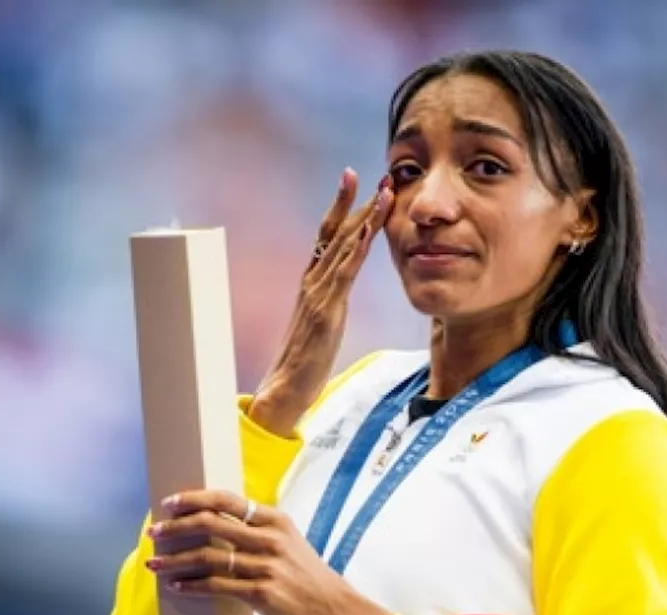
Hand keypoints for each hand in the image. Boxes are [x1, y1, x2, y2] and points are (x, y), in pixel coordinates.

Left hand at [145, 489, 393, 614]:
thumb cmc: (309, 578)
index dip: (193, 498)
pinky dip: (192, 585)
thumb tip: (217, 522)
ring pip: (208, 557)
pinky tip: (176, 586)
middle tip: (154, 532)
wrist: (335, 611)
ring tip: (155, 563)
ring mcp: (265, 566)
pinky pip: (216, 586)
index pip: (226, 500)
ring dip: (175, 559)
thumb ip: (259, 531)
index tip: (169, 503)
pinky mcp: (261, 593)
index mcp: (275, 520)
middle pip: (210, 523)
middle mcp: (269, 539)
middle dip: (175, 527)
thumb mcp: (289, 543)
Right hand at [249, 169, 394, 437]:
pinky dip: (356, 251)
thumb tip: (339, 290)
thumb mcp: (321, 323)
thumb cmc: (303, 362)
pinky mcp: (326, 312)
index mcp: (312, 283)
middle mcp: (313, 282)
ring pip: (343, 248)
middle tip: (376, 173)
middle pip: (335, 233)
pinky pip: (344, 275)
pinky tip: (368, 232)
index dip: (342, 207)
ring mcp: (318, 295)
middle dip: (356, 202)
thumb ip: (329, 302)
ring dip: (365, 218)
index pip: (328, 237)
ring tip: (383, 193)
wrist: (283, 388)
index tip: (355, 181)